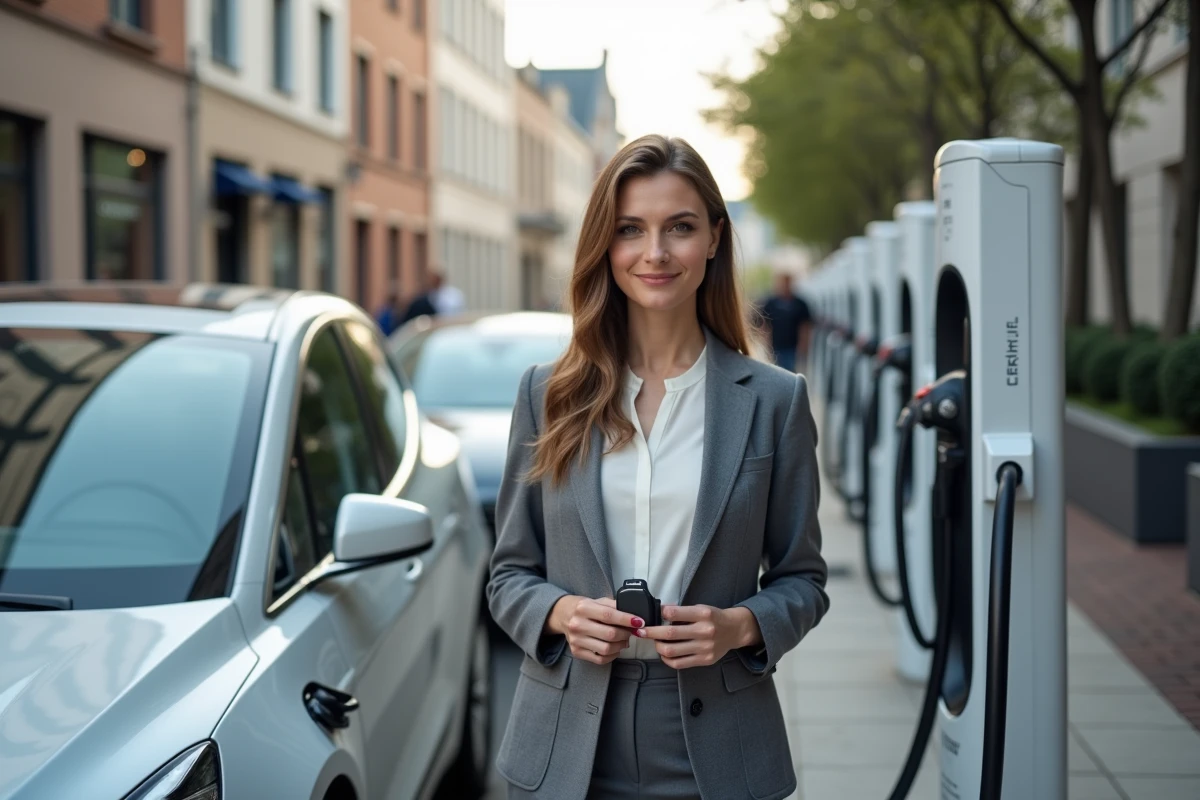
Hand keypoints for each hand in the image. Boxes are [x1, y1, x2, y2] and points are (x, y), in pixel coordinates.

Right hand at [548, 595, 643, 664]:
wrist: (562, 615)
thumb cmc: (584, 608)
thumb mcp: (597, 601)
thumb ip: (614, 606)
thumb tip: (634, 615)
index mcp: (584, 608)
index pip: (609, 615)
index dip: (627, 620)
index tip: (639, 622)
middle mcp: (577, 624)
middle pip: (610, 634)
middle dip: (626, 634)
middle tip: (632, 631)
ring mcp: (576, 640)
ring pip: (606, 649)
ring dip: (621, 646)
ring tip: (624, 640)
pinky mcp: (576, 652)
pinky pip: (600, 659)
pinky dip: (612, 655)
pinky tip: (615, 648)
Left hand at [636, 605, 759, 669]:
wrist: (735, 630)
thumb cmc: (714, 617)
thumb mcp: (700, 608)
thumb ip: (682, 612)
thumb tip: (659, 613)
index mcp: (703, 614)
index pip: (674, 613)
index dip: (658, 614)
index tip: (649, 615)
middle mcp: (704, 631)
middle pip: (669, 634)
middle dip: (651, 632)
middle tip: (640, 630)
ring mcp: (704, 648)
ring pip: (672, 651)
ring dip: (657, 646)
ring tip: (655, 642)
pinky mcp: (704, 660)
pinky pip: (679, 663)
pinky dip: (667, 659)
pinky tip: (664, 653)